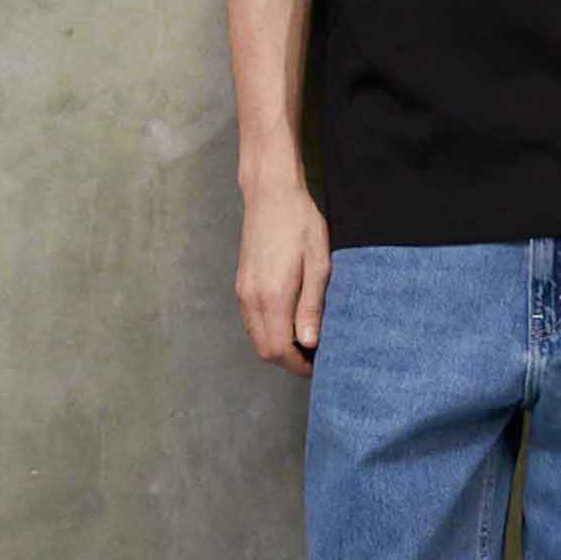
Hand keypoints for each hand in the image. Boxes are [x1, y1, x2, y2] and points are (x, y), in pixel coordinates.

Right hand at [234, 182, 331, 375]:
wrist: (271, 194)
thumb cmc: (300, 223)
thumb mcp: (318, 263)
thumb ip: (312, 306)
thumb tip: (309, 342)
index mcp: (272, 295)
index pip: (278, 349)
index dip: (297, 365)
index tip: (317, 365)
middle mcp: (251, 298)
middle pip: (264, 349)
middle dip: (288, 360)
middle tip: (314, 356)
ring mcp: (243, 291)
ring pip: (256, 337)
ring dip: (277, 346)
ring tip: (304, 339)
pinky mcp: (242, 283)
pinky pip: (251, 321)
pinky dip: (267, 330)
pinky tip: (288, 320)